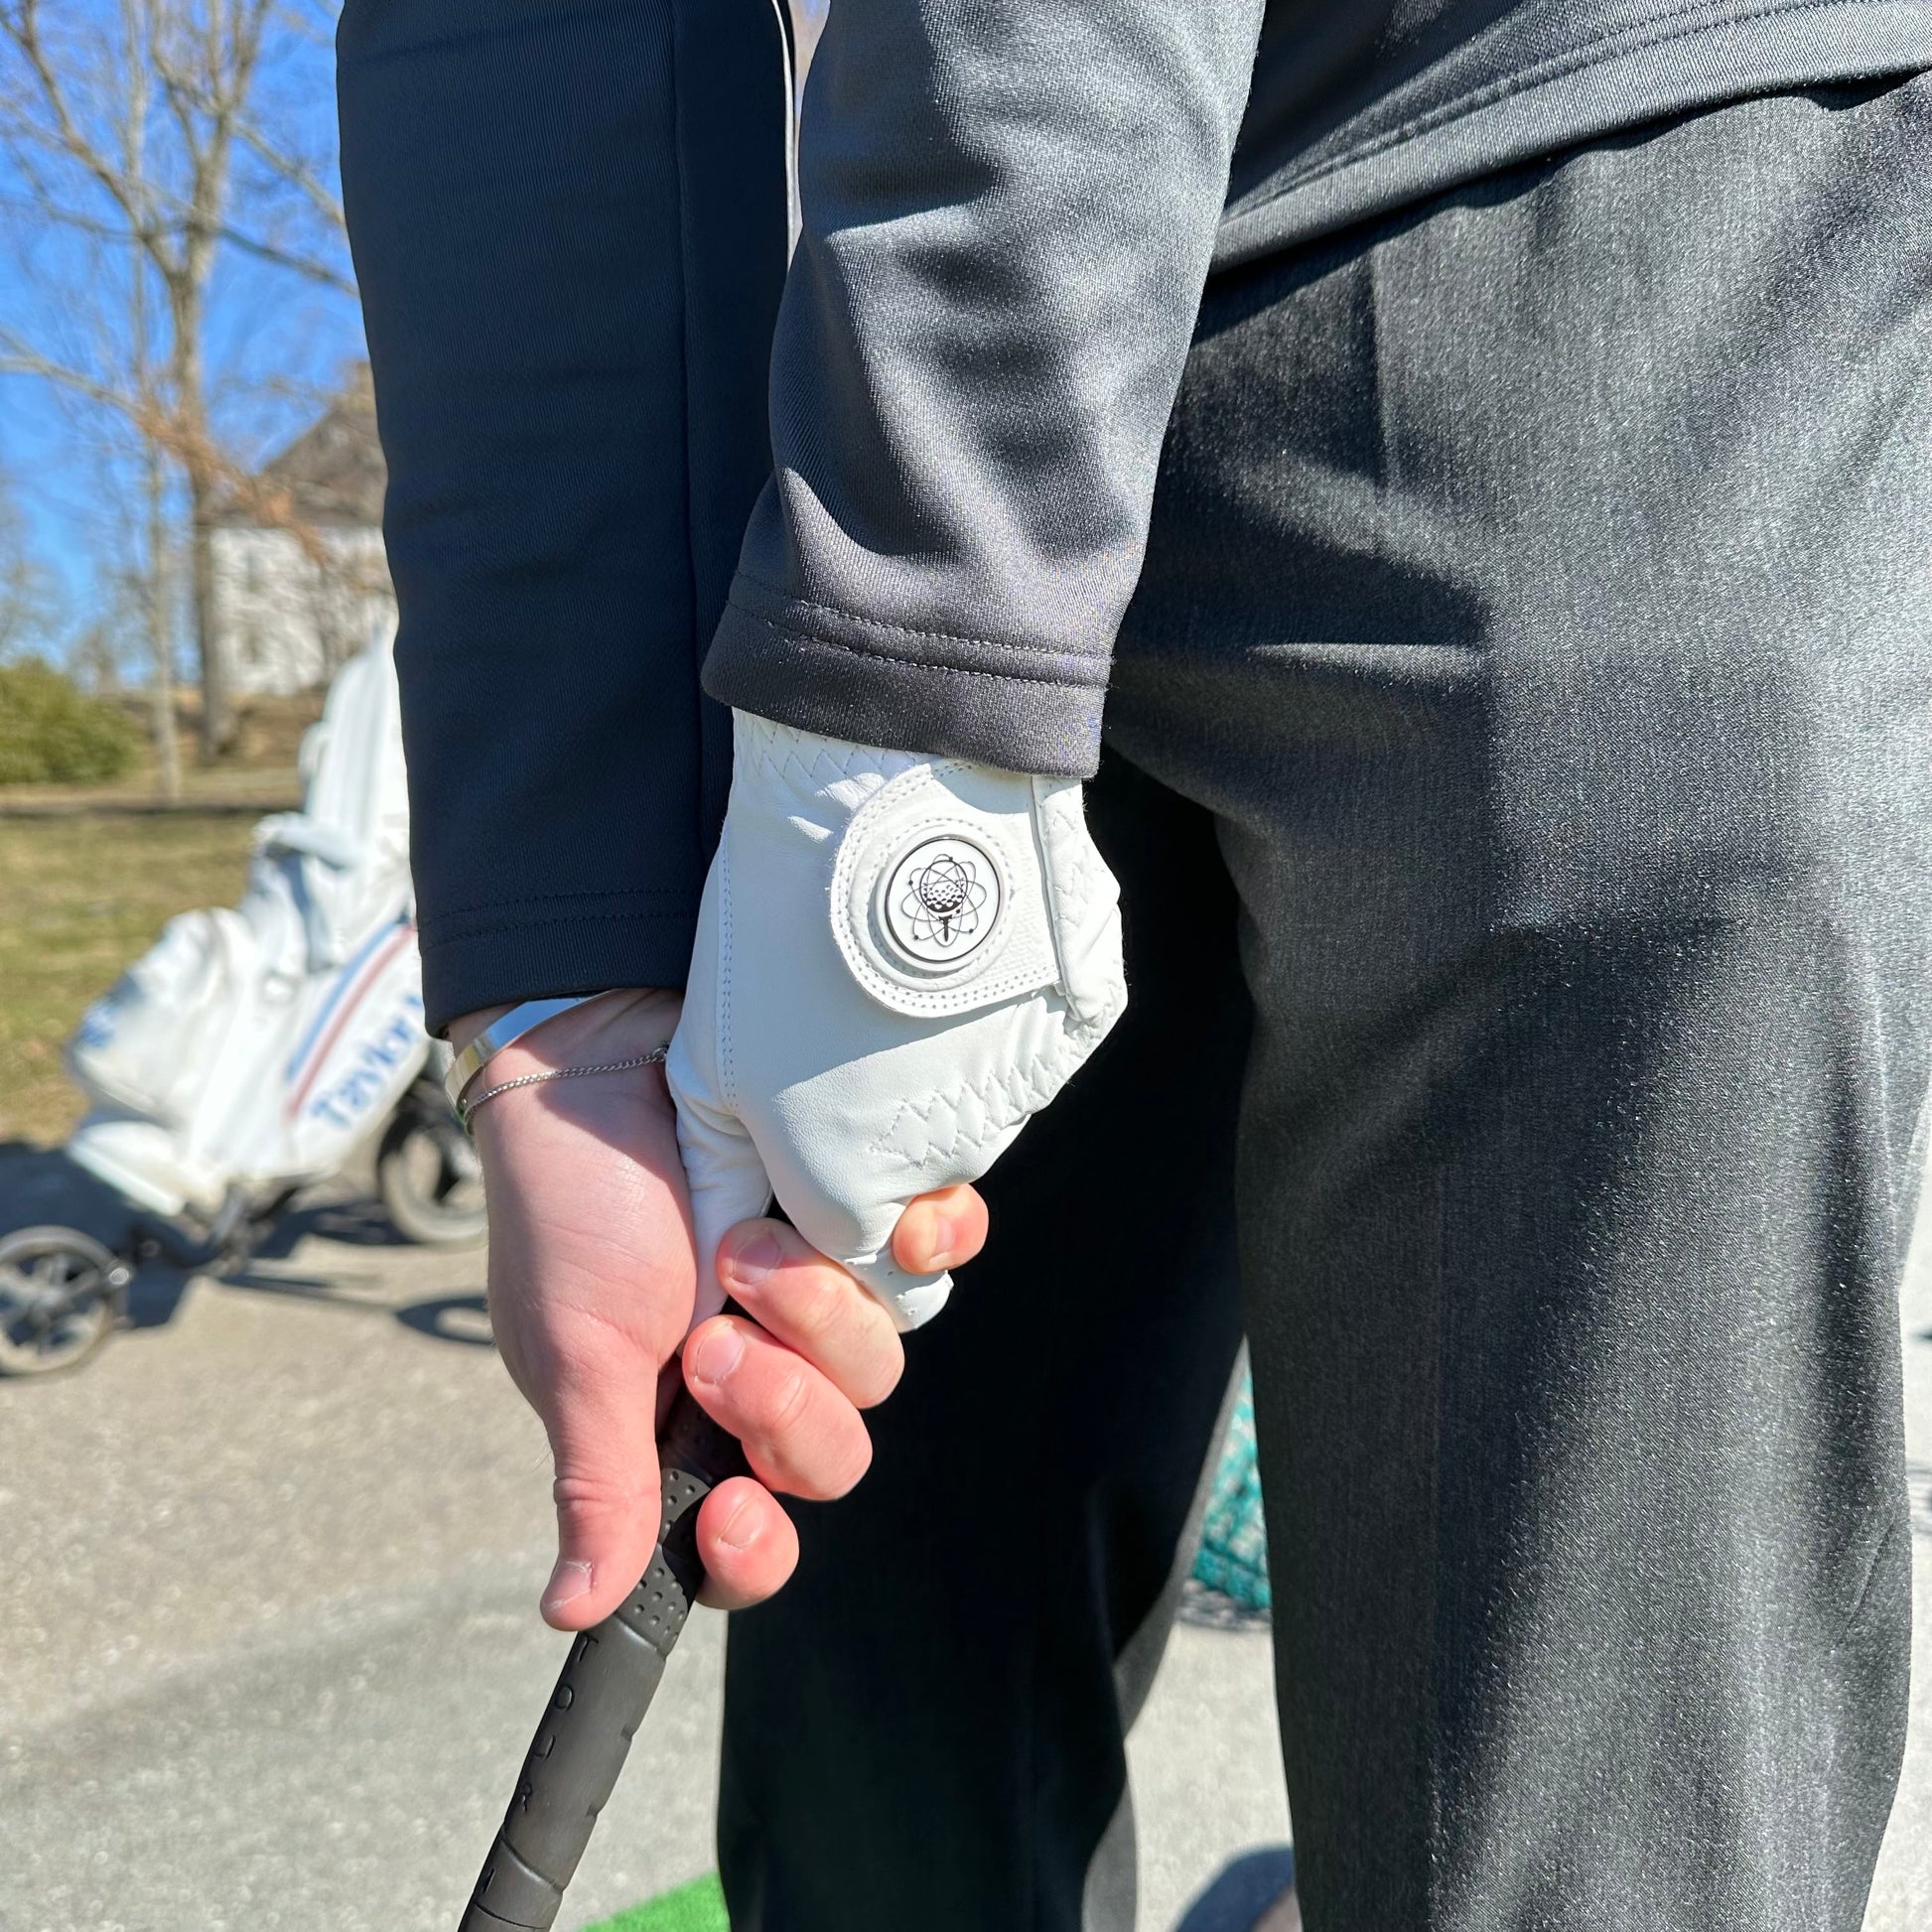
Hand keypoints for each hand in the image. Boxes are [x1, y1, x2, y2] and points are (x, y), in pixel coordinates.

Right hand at [455, 990, 985, 1624]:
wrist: (602, 1051)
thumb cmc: (570, 1203)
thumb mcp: (573, 1349)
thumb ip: (597, 1478)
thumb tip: (573, 1612)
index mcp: (680, 1426)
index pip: (743, 1536)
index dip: (754, 1549)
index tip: (730, 1509)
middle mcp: (758, 1371)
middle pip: (831, 1455)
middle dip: (784, 1406)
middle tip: (717, 1340)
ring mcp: (817, 1294)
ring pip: (882, 1361)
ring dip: (823, 1314)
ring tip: (750, 1245)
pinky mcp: (863, 1218)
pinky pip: (932, 1261)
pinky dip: (927, 1245)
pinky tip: (893, 1220)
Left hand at [667, 714, 1125, 1330]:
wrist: (889, 789)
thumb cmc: (776, 924)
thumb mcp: (709, 1057)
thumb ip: (723, 1168)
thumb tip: (726, 1230)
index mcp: (853, 1185)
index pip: (856, 1256)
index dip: (828, 1211)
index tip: (804, 1135)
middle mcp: (951, 1160)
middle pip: (923, 1192)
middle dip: (888, 1147)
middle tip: (845, 1040)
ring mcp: (1025, 1091)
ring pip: (979, 1115)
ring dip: (941, 1071)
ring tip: (888, 971)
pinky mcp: (1080, 1027)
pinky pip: (1032, 1047)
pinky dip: (996, 1011)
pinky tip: (952, 945)